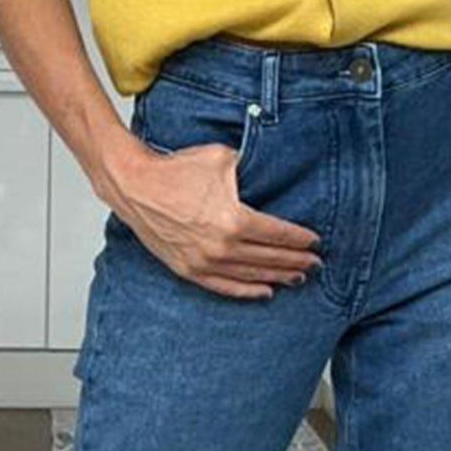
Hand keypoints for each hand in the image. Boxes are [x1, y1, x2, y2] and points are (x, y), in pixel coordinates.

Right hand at [108, 137, 323, 300]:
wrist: (136, 185)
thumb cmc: (176, 170)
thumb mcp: (222, 158)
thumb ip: (250, 166)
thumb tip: (271, 166)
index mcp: (234, 219)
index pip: (277, 234)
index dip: (299, 239)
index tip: (314, 242)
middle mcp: (222, 246)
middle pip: (269, 258)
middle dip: (296, 261)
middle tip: (314, 263)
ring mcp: (204, 262)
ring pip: (251, 276)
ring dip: (278, 277)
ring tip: (297, 277)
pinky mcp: (189, 270)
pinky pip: (225, 287)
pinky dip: (247, 291)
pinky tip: (265, 291)